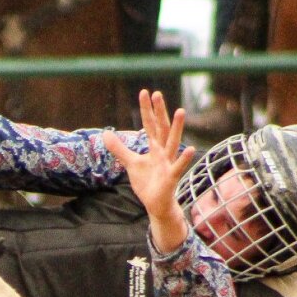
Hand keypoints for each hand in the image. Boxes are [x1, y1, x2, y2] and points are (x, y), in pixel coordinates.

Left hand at [101, 90, 196, 253]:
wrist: (156, 204)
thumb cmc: (148, 182)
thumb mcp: (131, 163)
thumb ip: (120, 149)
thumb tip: (106, 133)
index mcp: (154, 147)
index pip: (150, 125)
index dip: (146, 110)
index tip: (145, 92)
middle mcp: (163, 152)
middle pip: (161, 128)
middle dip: (159, 112)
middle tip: (157, 93)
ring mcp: (168, 163)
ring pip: (173, 142)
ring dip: (176, 127)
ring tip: (180, 111)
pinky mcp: (171, 177)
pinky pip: (178, 167)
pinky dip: (184, 159)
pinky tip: (191, 149)